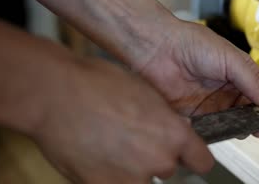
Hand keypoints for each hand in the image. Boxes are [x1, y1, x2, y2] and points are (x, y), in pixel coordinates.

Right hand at [29, 58, 213, 182]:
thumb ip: (163, 119)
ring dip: (130, 169)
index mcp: (174, 134)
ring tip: (109, 145)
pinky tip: (94, 154)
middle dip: (153, 157)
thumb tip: (168, 129)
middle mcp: (159, 160)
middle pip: (167, 168)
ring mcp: (132, 179)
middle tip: (130, 138)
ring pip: (141, 180)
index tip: (188, 156)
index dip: (193, 157)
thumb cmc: (96, 84)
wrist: (56, 95)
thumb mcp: (144, 92)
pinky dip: (107, 175)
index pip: (202, 161)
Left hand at [134, 20, 258, 135]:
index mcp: (236, 72)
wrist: (157, 48)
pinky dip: (219, 132)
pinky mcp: (192, 115)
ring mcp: (209, 102)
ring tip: (248, 130)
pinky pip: (210, 128)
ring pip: (231, 121)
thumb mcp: (231, 59)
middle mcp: (224, 88)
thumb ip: (254, 83)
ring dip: (241, 128)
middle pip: (248, 111)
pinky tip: (226, 132)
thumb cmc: (190, 43)